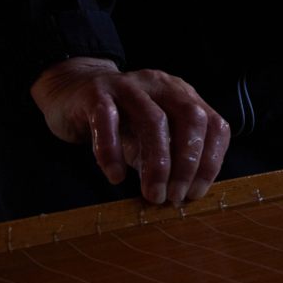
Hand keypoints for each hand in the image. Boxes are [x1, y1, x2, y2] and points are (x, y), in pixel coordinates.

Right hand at [30, 58, 230, 204]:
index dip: (211, 160)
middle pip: (191, 118)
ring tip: (153, 194)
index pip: (213, 123)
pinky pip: (106, 121)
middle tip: (176, 197)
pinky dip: (112, 152)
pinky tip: (115, 177)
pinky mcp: (96, 94)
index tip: (197, 193)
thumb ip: (165, 159)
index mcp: (182, 95)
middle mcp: (161, 85)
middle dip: (189, 163)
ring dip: (158, 163)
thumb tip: (180, 195)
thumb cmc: (117, 121)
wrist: (69, 91)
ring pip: (153, 120)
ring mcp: (129, 85)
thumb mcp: (148, 140)